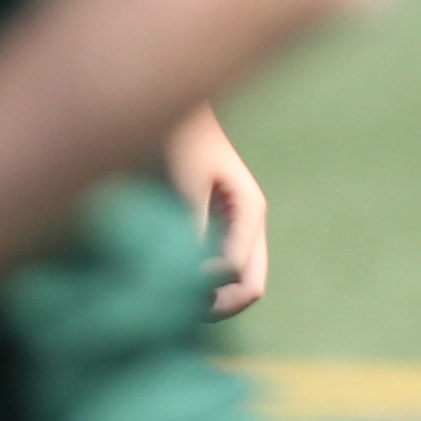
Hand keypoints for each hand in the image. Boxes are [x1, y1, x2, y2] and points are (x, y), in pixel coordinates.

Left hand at [163, 107, 265, 315]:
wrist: (173, 108)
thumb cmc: (178, 137)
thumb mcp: (185, 180)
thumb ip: (193, 226)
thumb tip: (195, 274)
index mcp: (251, 212)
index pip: (241, 273)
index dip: (207, 288)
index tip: (169, 284)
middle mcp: (251, 225)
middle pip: (251, 286)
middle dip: (220, 305)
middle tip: (178, 312)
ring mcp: (238, 229)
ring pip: (239, 283)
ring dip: (212, 298)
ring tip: (174, 302)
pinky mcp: (219, 228)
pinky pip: (221, 270)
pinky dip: (203, 284)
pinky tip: (174, 281)